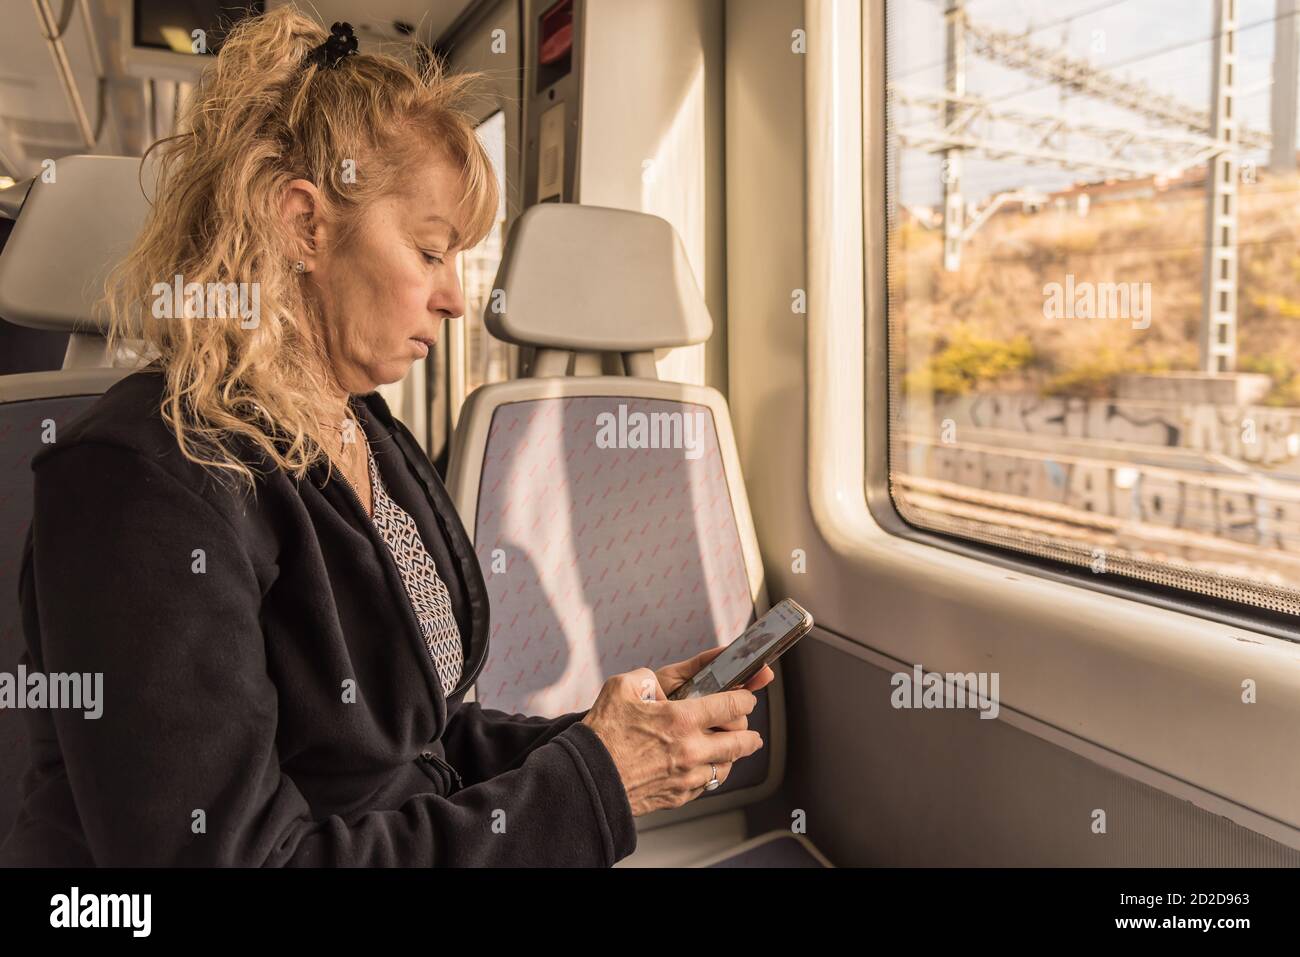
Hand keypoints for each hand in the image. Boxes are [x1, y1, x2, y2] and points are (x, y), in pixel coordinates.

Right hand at [581, 647, 771, 816]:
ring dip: (732, 755)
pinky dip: (710, 774)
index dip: (746, 697)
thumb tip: (659, 683)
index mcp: (681, 719)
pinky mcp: (678, 796)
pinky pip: (707, 785)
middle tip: (748, 729)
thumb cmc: (601, 734)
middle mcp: (691, 750)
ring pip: (728, 766)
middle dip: (749, 732)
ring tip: (728, 748)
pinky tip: (703, 766)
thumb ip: (647, 677)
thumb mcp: (621, 687)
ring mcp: (686, 776)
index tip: (746, 696)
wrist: (586, 780)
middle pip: (742, 741)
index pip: (734, 705)